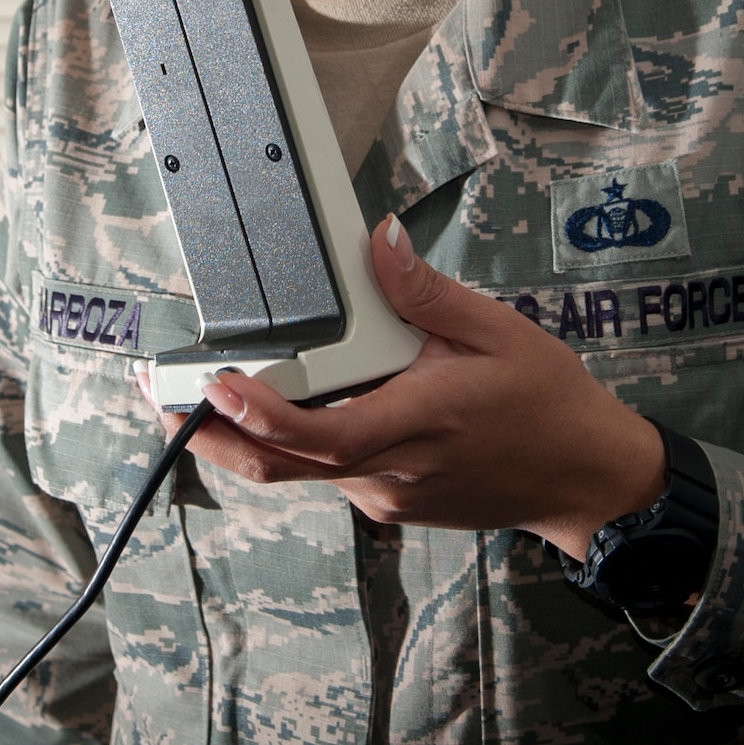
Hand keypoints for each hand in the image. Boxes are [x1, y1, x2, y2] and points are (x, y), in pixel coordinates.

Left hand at [141, 215, 665, 558]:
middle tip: (158, 397)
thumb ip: (425, 291)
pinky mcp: (388, 502)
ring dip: (251, 435)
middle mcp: (391, 470)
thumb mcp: (495, 330)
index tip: (218, 387)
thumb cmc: (546, 404)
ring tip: (207, 386)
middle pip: (283, 465)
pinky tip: (290, 402)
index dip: (262, 416)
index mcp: (418, 423)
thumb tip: (378, 242)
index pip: (323, 434)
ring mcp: (386, 495)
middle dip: (210, 438)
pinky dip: (298, 440)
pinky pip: (329, 471)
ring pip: (301, 470)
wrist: (585, 477)